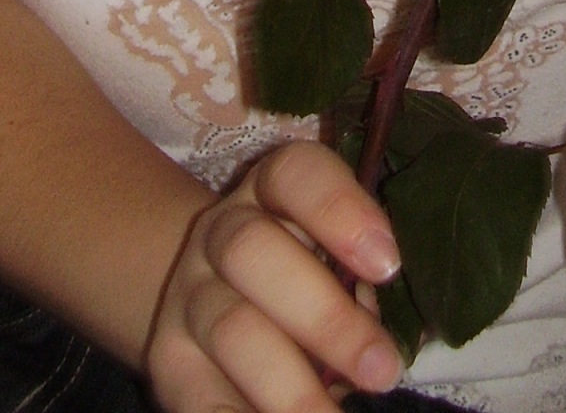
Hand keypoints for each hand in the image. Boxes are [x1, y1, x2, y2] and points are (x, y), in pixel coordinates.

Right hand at [145, 141, 404, 412]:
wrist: (213, 292)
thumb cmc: (306, 269)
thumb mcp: (333, 253)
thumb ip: (360, 277)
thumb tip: (395, 340)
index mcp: (271, 189)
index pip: (295, 174)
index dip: (339, 210)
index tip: (388, 264)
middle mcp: (222, 232)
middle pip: (254, 251)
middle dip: (325, 317)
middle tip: (382, 370)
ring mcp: (190, 296)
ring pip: (230, 328)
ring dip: (290, 385)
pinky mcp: (170, 361)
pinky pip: (198, 397)